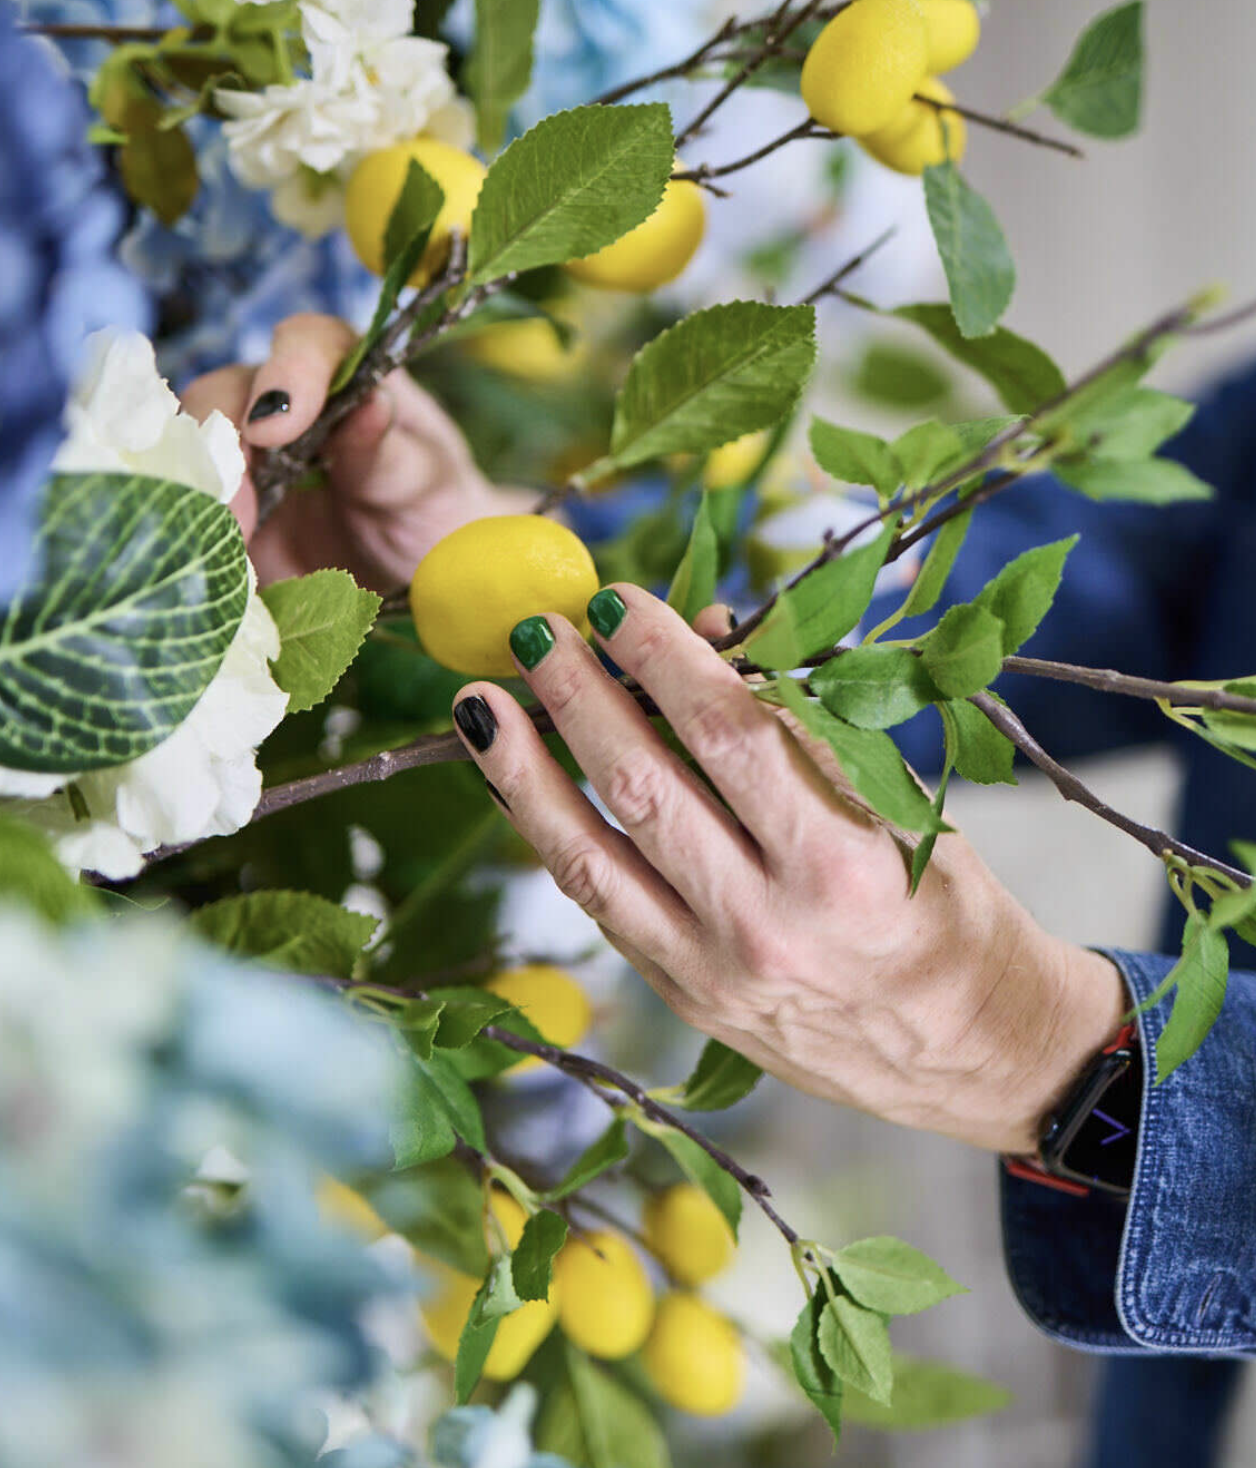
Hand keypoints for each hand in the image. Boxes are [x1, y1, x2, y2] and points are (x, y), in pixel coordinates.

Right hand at [180, 313, 524, 592]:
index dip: (287, 372)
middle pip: (223, 395)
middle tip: (242, 510)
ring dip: (199, 495)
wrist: (423, 578)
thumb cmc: (437, 514)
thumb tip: (369, 405)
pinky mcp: (224, 517)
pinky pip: (188, 514)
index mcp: (345, 380)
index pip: (308, 344)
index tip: (276, 426)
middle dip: (222, 446)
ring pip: (189, 452)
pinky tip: (213, 569)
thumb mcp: (428, 488)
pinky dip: (191, 535)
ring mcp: (245, 463)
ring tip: (231, 545)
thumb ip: (393, 453)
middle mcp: (283, 409)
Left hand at [449, 585, 1125, 1154]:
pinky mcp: (682, 996)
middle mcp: (770, 920)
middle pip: (646, 785)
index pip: (733, 734)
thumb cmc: (947, 909)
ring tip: (483, 701)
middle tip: (536, 630)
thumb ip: (806, 727)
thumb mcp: (905, 807)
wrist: (965, 1052)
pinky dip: (546, 834)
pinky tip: (511, 781)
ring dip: (527, 768)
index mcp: (845, 862)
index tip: (619, 602)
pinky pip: (596, 902)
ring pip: (592, 853)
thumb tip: (706, 638)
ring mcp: (714, 969)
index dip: (663, 658)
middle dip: (579, 696)